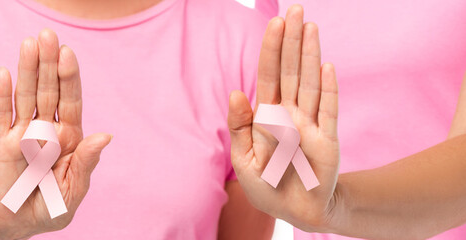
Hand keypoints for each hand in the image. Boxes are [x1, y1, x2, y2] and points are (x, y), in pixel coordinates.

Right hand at [0, 29, 112, 237]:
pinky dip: (2, 95)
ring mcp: (22, 133)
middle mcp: (46, 129)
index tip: (68, 54)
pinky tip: (4, 73)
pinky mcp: (1, 142)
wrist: (15, 222)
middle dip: (48, 65)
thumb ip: (85, 164)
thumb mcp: (72, 193)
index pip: (70, 101)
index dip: (69, 78)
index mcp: (69, 138)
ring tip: (28, 44)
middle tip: (48, 36)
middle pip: (48, 91)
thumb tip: (104, 136)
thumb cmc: (50, 208)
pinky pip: (1, 115)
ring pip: (25, 96)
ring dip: (26, 70)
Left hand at [227, 5, 339, 231]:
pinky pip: (328, 112)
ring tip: (311, 28)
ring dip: (310, 56)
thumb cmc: (266, 183)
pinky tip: (327, 67)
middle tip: (296, 11)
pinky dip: (328, 90)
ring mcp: (310, 124)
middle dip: (292, 42)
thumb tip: (236, 93)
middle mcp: (290, 113)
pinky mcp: (327, 141)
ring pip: (309, 84)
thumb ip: (239, 127)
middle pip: (291, 71)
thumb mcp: (243, 159)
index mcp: (266, 115)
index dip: (271, 50)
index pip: (269, 75)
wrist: (294, 210)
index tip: (275, 23)